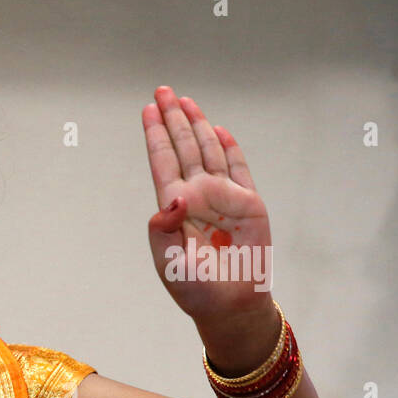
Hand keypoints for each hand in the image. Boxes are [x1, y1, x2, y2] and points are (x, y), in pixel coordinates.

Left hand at [143, 85, 272, 326]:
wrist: (229, 306)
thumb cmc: (194, 288)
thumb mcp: (168, 262)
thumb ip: (162, 230)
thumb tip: (175, 197)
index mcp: (173, 208)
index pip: (163, 163)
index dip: (156, 136)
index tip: (147, 111)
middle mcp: (197, 197)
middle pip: (183, 149)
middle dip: (173, 120)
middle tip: (163, 92)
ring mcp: (223, 198)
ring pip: (208, 152)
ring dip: (198, 126)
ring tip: (186, 101)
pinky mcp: (249, 205)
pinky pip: (239, 170)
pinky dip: (230, 149)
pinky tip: (219, 130)